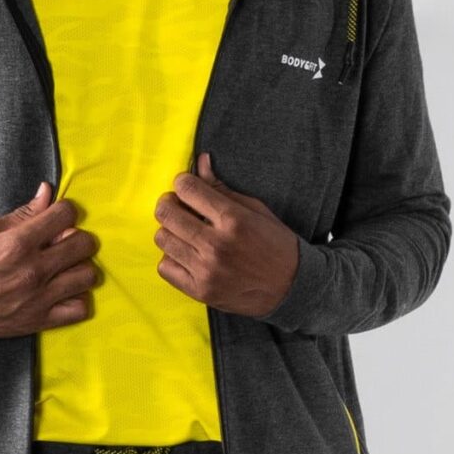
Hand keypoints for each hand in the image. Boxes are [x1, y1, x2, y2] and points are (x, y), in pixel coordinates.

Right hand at [0, 182, 99, 341]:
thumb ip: (22, 213)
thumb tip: (47, 191)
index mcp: (18, 242)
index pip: (65, 215)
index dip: (64, 211)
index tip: (57, 217)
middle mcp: (34, 269)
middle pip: (84, 243)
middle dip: (77, 236)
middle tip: (63, 241)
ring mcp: (40, 297)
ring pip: (88, 275)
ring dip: (79, 266)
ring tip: (65, 267)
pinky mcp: (41, 320)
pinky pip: (80, 309)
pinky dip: (77, 299)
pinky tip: (64, 291)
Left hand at [153, 149, 300, 317]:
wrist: (291, 288)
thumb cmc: (275, 244)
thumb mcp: (255, 210)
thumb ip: (222, 188)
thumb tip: (200, 161)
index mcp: (234, 219)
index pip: (187, 188)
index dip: (183, 182)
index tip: (187, 186)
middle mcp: (217, 245)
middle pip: (166, 213)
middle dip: (169, 203)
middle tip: (179, 206)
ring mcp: (207, 271)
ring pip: (162, 238)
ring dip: (170, 230)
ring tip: (185, 232)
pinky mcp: (200, 291)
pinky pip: (164, 267)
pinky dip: (171, 258)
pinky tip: (186, 254)